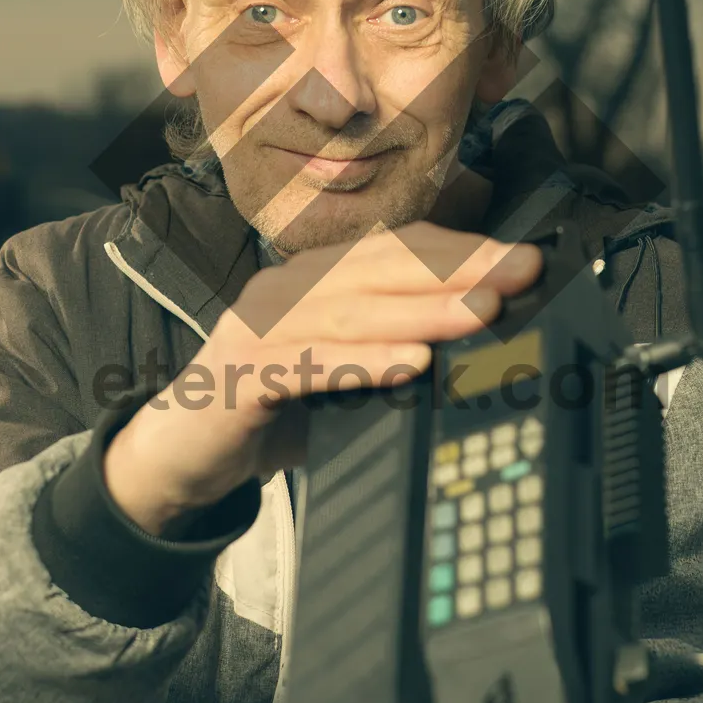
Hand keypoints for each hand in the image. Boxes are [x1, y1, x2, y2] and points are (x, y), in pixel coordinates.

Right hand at [104, 223, 542, 532]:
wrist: (179, 455)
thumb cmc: (272, 411)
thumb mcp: (342, 373)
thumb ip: (394, 353)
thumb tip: (483, 348)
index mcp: (314, 278)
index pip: (396, 247)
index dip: (461, 248)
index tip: (523, 259)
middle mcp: (286, 287)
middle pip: (381, 267)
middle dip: (458, 269)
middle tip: (519, 274)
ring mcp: (259, 325)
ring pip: (352, 309)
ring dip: (424, 310)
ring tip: (482, 312)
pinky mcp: (241, 371)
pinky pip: (310, 362)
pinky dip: (363, 361)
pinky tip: (409, 364)